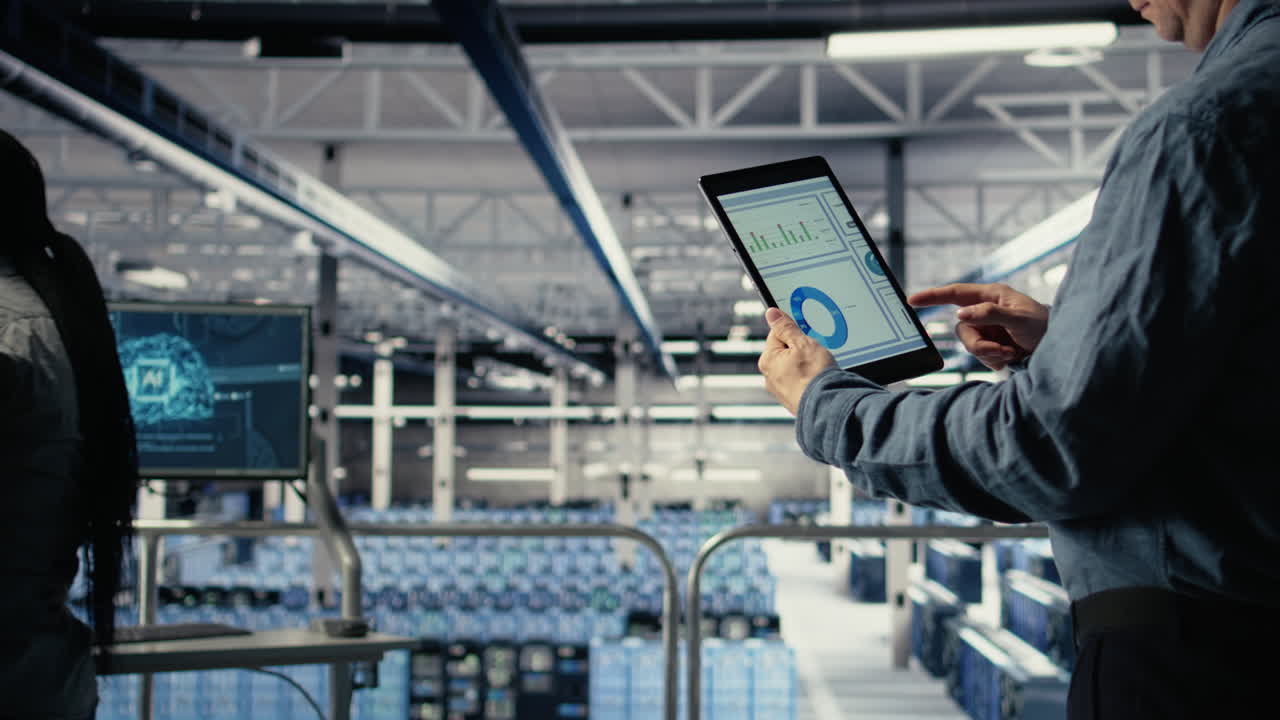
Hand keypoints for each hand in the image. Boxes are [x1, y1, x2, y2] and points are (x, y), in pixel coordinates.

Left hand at [758, 307, 836, 414]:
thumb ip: (786, 327)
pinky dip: (809, 379)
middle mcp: (769, 376)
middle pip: (785, 351)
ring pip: (794, 367)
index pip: (776, 334)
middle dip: (800, 349)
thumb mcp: (802, 343)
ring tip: (818, 368)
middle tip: (815, 352)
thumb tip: (771, 314)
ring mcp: (781, 391)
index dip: (794, 331)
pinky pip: (800, 382)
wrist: (827, 406)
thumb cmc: (814, 376)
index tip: (805, 333)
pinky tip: (818, 380)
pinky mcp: (793, 400)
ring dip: (806, 365)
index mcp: (768, 360)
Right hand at [908, 283, 1049, 369]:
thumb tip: (960, 314)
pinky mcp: (991, 345)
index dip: (933, 296)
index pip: (955, 293)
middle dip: (979, 345)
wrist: (1060, 348)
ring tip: (1012, 353)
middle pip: (962, 329)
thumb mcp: (1019, 318)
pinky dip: (995, 360)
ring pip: (970, 345)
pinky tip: (1012, 356)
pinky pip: (980, 356)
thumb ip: (990, 314)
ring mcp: (987, 329)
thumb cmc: (1045, 326)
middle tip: (1002, 351)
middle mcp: (985, 312)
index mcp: (991, 296)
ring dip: (990, 353)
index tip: (912, 300)